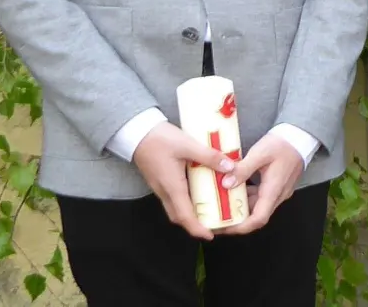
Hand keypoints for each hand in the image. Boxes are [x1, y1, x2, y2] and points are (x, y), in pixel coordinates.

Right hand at [132, 122, 234, 240]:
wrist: (136, 131)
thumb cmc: (160, 139)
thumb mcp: (188, 145)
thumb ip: (209, 156)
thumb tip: (230, 167)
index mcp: (172, 187)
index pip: (184, 215)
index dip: (197, 228)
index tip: (210, 236)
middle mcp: (164, 191)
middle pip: (179, 216)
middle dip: (195, 224)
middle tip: (213, 225)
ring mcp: (160, 186)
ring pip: (175, 207)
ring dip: (191, 214)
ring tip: (210, 212)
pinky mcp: (160, 180)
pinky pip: (174, 197)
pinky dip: (186, 202)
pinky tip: (199, 193)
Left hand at [218, 135, 304, 234]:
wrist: (301, 135)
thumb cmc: (282, 144)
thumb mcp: (260, 153)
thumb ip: (243, 169)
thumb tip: (225, 184)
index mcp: (273, 190)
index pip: (258, 219)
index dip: (240, 227)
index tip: (223, 228)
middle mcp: (278, 195)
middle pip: (257, 216)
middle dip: (236, 220)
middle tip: (216, 218)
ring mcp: (279, 191)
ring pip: (258, 207)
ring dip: (241, 208)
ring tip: (221, 203)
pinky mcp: (278, 186)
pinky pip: (261, 198)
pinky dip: (247, 197)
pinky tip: (235, 188)